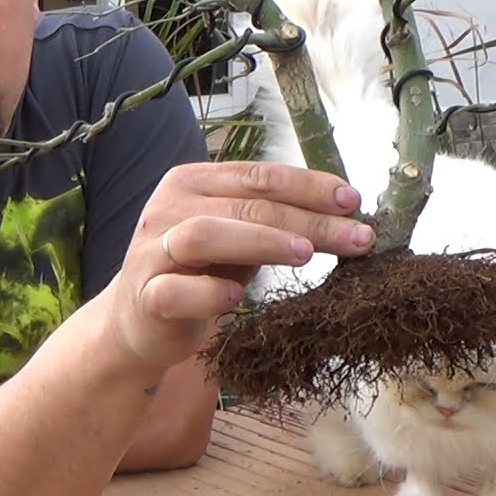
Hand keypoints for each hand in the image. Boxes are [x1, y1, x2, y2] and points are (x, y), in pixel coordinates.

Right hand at [106, 160, 373, 368]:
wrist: (139, 320)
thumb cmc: (199, 272)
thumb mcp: (237, 237)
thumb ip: (273, 219)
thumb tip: (347, 212)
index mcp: (192, 182)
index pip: (257, 175)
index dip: (308, 185)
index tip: (353, 200)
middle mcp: (168, 208)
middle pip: (244, 205)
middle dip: (306, 219)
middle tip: (356, 237)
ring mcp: (152, 251)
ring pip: (206, 235)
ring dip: (261, 241)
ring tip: (305, 254)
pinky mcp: (145, 297)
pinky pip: (176, 291)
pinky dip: (209, 292)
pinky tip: (238, 298)